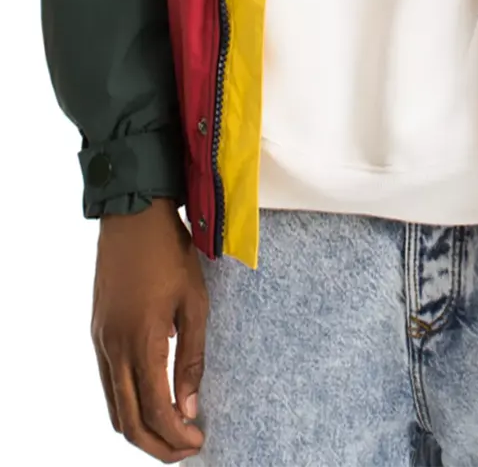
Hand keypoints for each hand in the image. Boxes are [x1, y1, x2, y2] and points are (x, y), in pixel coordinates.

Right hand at [92, 198, 207, 461]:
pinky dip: (127, 404)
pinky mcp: (98, 332)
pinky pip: (107, 383)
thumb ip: (192, 358)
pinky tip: (150, 400)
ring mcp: (101, 341)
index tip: (198, 443)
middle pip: (129, 421)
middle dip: (157, 445)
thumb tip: (189, 409)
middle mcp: (113, 348)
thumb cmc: (171, 253)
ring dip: (141, 428)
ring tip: (171, 431)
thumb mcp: (195, 303)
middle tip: (185, 449)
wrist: (134, 216)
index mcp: (141, 342)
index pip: (155, 411)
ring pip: (114, 407)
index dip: (176, 437)